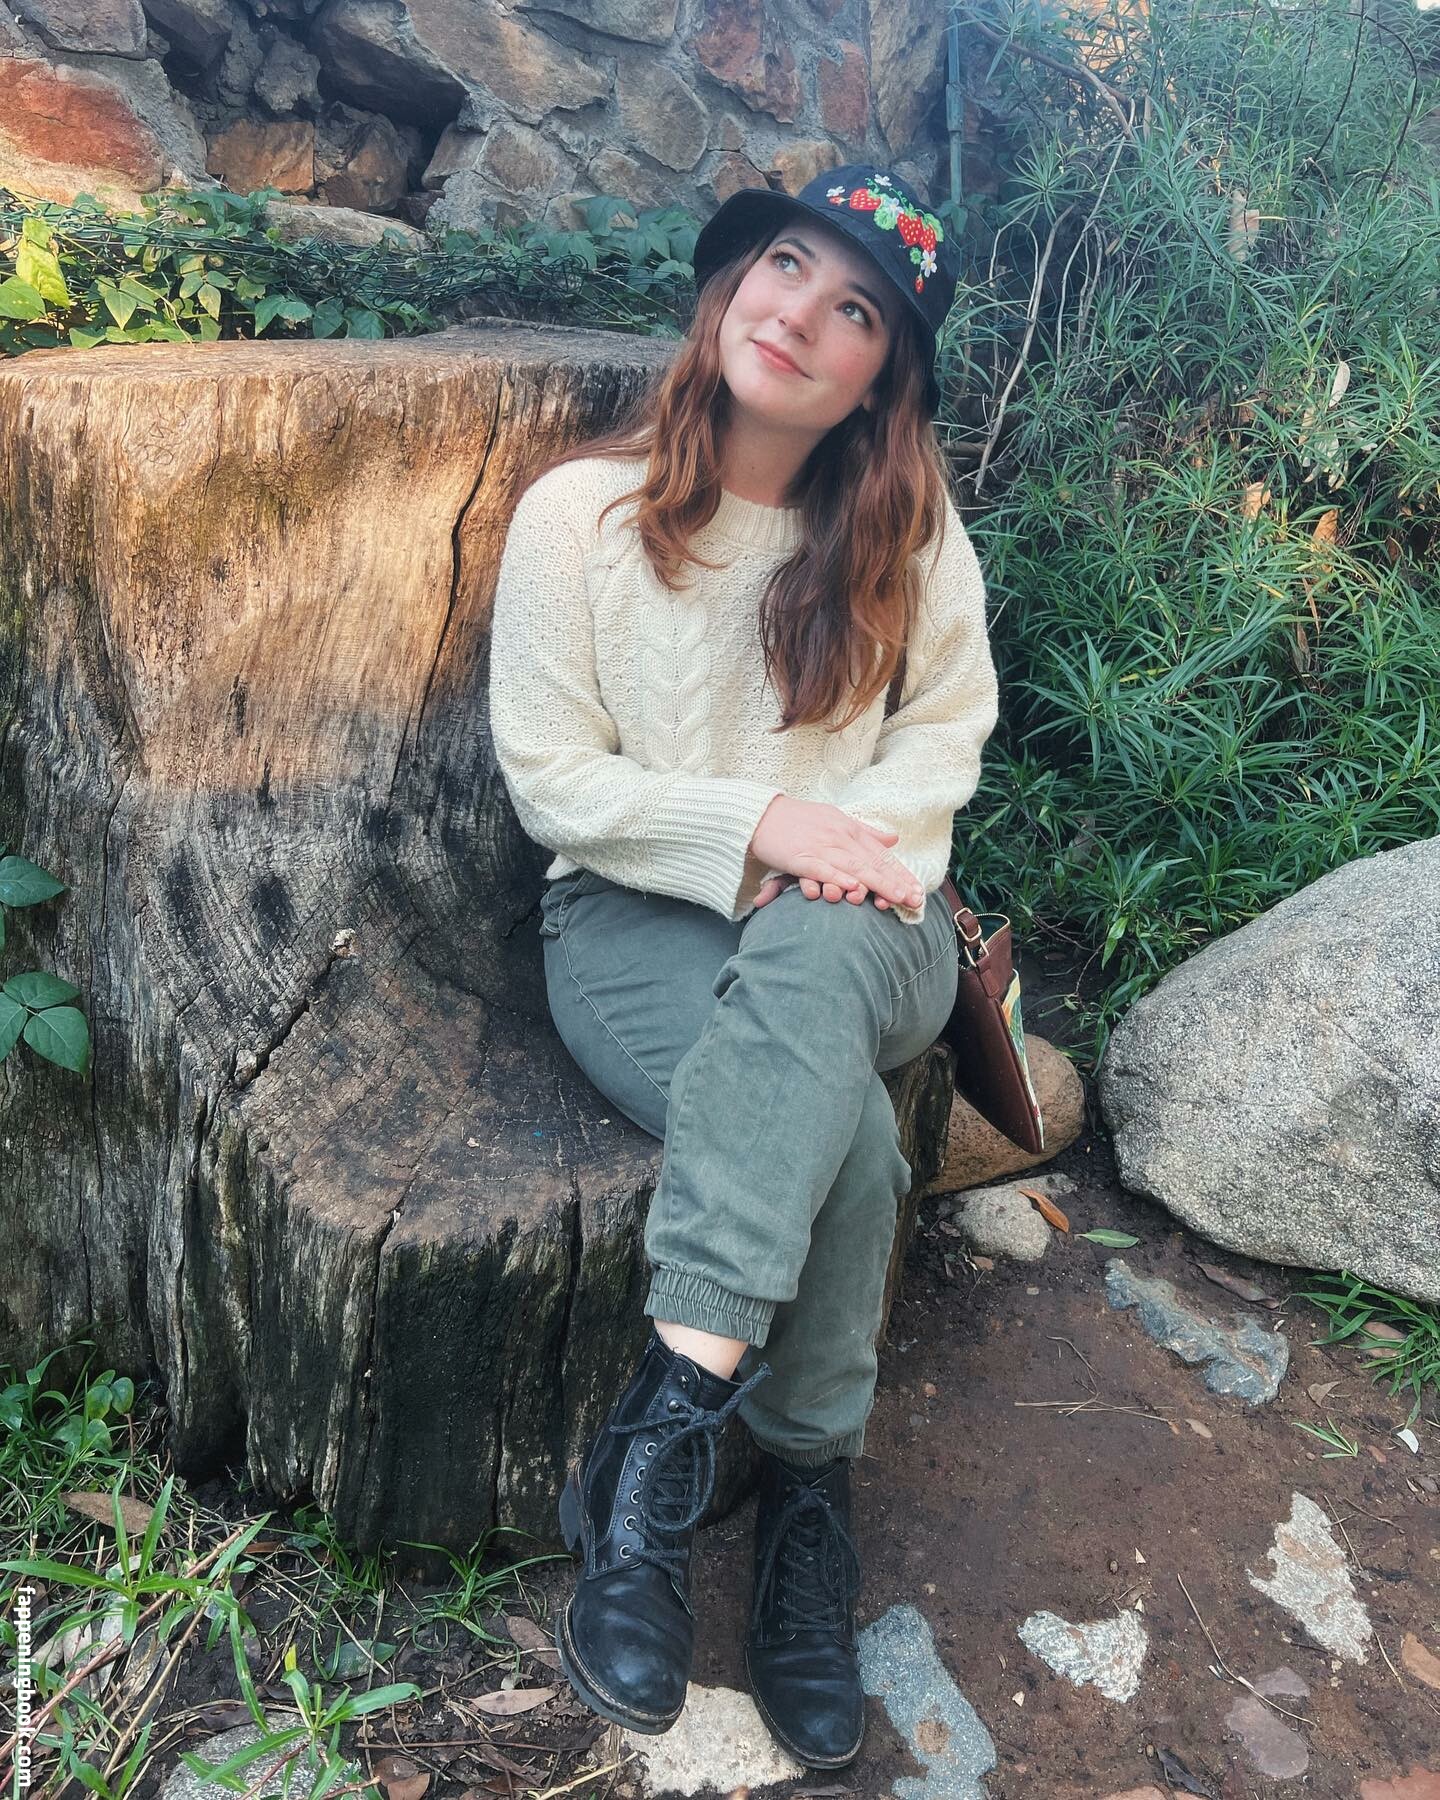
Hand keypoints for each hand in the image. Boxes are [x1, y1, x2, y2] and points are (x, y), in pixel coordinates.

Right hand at [749, 796, 923, 910]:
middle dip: (896, 882)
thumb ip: (865, 831)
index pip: (881, 854)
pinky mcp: (802, 857)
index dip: (901, 873)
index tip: (918, 890)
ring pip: (855, 867)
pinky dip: (839, 878)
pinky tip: (854, 888)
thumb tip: (893, 838)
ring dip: (877, 884)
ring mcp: (822, 847)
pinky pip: (824, 869)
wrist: (763, 815)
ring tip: (895, 898)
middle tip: (915, 900)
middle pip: (873, 863)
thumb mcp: (837, 819)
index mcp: (851, 829)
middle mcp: (841, 837)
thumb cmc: (799, 819)